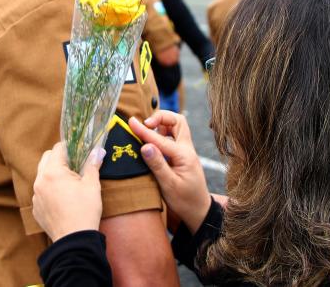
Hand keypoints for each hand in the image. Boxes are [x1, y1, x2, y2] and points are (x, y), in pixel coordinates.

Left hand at [32, 142, 103, 241]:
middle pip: (46, 159)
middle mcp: (39, 181)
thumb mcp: (92, 185)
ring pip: (42, 175)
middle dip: (59, 158)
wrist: (74, 240)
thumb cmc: (85, 210)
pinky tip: (63, 199)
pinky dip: (50, 190)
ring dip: (53, 174)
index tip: (79, 152)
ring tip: (69, 184)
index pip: (57, 149)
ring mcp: (35, 195)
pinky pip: (41, 192)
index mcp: (52, 172)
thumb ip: (92, 165)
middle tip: (74, 167)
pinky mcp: (35, 208)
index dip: (70, 148)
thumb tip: (98, 151)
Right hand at [129, 112, 210, 233]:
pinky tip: (152, 143)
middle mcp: (187, 150)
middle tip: (146, 124)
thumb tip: (145, 146)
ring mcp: (185, 152)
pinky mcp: (182, 156)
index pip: (160, 139)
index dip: (144, 130)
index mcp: (184, 156)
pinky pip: (173, 137)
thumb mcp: (169, 186)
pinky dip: (162, 134)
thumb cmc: (184, 201)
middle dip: (161, 117)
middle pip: (178, 121)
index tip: (131, 122)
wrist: (198, 211)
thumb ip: (158, 165)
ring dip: (162, 125)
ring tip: (148, 132)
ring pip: (176, 127)